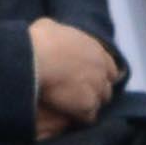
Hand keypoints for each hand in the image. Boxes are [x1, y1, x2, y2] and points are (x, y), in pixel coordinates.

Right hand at [25, 17, 123, 135]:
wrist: (35, 60)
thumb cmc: (39, 41)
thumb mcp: (48, 26)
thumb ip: (58, 32)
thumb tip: (52, 32)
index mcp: (96, 50)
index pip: (110, 67)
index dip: (99, 74)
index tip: (87, 78)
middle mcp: (101, 69)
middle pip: (106, 87)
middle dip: (95, 91)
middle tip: (78, 94)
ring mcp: (96, 88)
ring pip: (99, 102)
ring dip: (88, 105)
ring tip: (72, 108)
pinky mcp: (87, 105)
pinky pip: (88, 117)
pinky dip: (80, 118)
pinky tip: (68, 116)